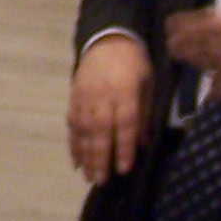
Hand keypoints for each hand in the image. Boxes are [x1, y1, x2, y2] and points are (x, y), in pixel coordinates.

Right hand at [67, 34, 151, 183]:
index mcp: (125, 90)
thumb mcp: (147, 82)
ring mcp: (85, 97)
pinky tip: (76, 161)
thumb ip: (144, 112)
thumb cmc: (133, 63)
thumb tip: (143, 143)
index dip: (124, 147)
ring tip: (89, 176)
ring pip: (83, 130)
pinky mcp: (74, 98)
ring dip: (85, 155)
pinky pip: (72, 123)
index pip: (124, 122)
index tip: (124, 169)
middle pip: (101, 130)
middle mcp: (103, 95)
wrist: (106, 39)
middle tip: (102, 181)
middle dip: (101, 157)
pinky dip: (73, 143)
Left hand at [165, 0, 220, 99]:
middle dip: (181, 46)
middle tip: (171, 43)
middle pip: (197, 52)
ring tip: (185, 59)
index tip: (171, 24)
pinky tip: (213, 91)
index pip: (197, 28)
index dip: (181, 26)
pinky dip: (219, 91)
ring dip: (195, 64)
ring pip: (209, 71)